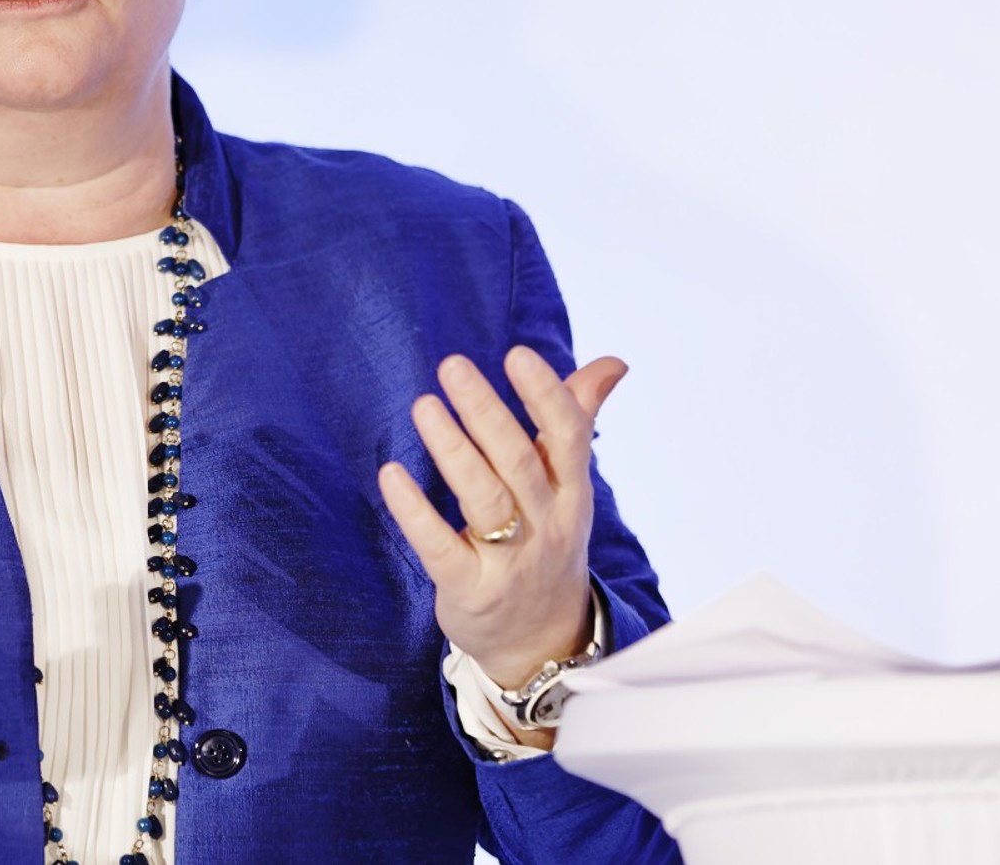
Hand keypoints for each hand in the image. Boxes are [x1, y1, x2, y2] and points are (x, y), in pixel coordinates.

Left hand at [377, 347, 626, 694]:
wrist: (542, 644)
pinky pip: (440, 546)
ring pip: (484, 499)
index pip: (568, 439)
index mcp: (572, 495)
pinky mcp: (468, 588)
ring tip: (424, 405)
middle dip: (487, 412)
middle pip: (519, 463)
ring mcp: (508, 560)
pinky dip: (415, 511)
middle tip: (452, 366)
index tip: (517, 354)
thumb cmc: (548, 544)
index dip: (546, 396)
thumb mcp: (570, 489)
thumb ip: (577, 422)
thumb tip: (610, 363)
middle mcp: (546, 525)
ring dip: (452, 450)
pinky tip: (390, 474)